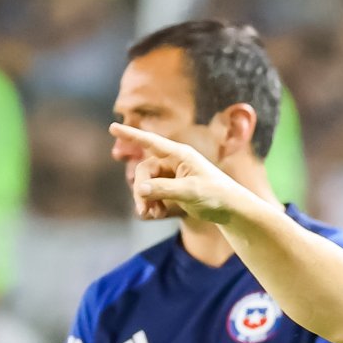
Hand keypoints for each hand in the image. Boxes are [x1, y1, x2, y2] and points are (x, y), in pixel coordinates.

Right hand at [108, 123, 245, 221]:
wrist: (230, 209)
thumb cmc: (215, 194)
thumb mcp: (190, 191)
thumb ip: (164, 189)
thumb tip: (139, 189)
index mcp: (180, 155)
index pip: (151, 142)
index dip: (131, 135)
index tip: (112, 128)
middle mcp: (173, 163)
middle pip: (145, 171)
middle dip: (141, 190)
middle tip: (143, 209)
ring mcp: (171, 176)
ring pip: (146, 184)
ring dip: (145, 200)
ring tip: (150, 214)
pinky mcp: (172, 190)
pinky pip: (153, 195)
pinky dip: (152, 205)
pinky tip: (158, 215)